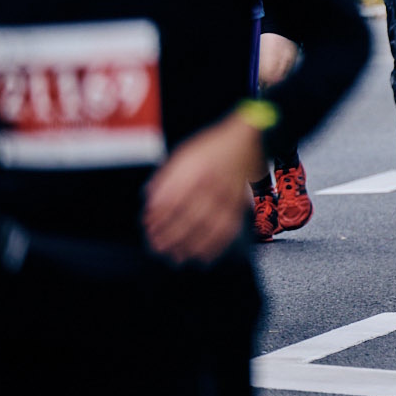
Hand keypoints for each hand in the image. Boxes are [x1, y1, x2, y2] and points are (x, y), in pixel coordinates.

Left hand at [141, 115, 265, 264]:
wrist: (246, 139)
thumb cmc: (212, 147)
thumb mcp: (183, 155)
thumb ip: (165, 178)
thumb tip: (150, 201)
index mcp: (195, 171)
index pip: (173, 199)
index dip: (159, 218)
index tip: (149, 229)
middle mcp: (212, 184)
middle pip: (190, 217)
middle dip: (172, 237)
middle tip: (158, 248)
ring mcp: (228, 196)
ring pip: (210, 227)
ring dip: (191, 245)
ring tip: (177, 256)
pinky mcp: (240, 204)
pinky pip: (229, 229)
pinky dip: (216, 246)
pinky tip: (204, 256)